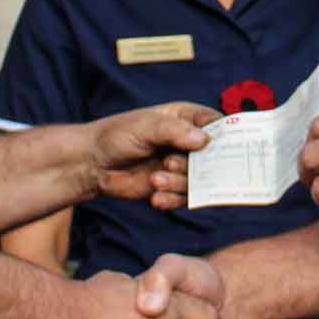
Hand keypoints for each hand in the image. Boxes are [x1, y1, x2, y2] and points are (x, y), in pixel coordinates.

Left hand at [90, 102, 215, 208]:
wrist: (93, 164)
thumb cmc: (117, 136)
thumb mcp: (144, 127)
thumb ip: (174, 131)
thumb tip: (204, 140)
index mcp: (187, 119)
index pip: (217, 125)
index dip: (225, 137)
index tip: (221, 148)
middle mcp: (189, 143)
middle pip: (214, 158)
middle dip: (196, 165)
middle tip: (170, 163)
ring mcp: (182, 167)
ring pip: (199, 181)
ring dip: (179, 183)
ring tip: (156, 179)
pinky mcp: (172, 188)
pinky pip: (184, 199)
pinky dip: (171, 199)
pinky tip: (155, 197)